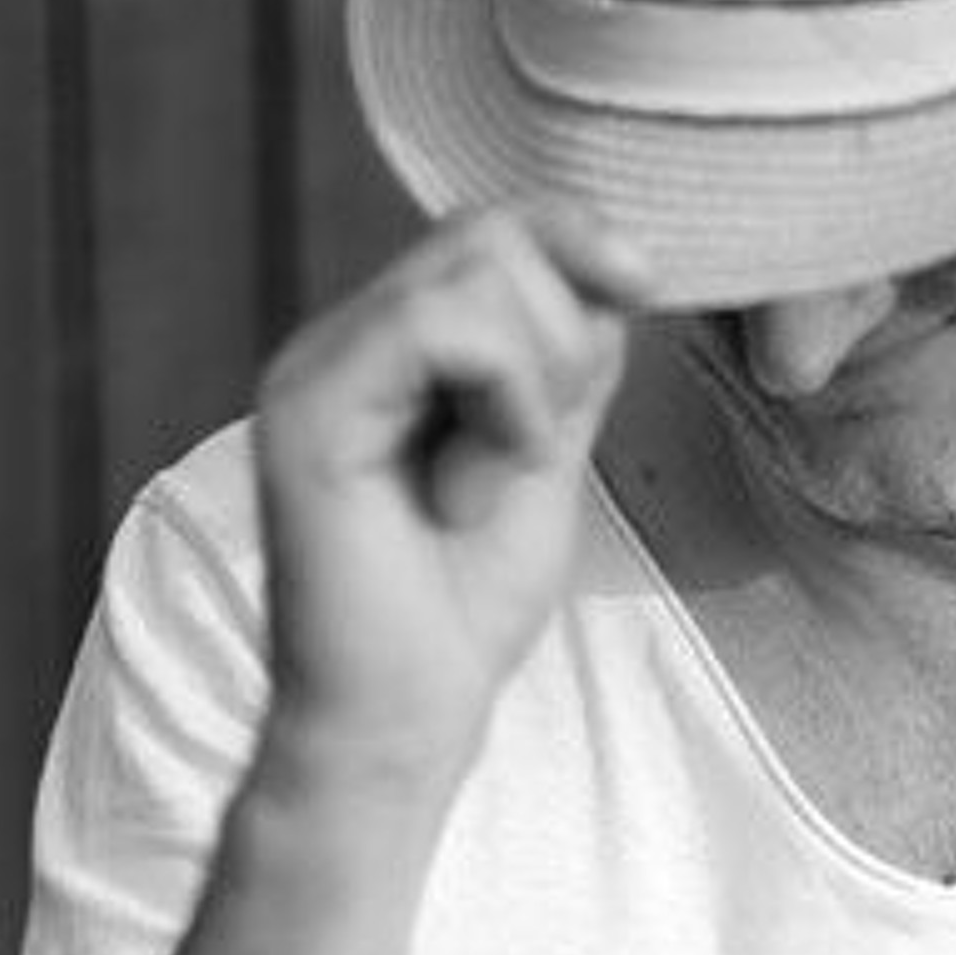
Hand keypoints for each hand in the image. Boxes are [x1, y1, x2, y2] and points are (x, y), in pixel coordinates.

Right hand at [252, 201, 651, 826]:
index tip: (646, 286)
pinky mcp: (309, 408)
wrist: (397, 724)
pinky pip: (435, 325)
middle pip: (489, 232)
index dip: (577, 236)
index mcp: (390, 353)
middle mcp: (341, 344)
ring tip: (501, 477)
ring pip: (472, 267)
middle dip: (566, 330)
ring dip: (536, 376)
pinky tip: (488, 477)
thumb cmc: (460, 619)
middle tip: (545, 448)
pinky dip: (503, 394)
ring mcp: (317, 369)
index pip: (489, 231)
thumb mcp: (544, 462)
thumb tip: (611, 275)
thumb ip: (565, 369)